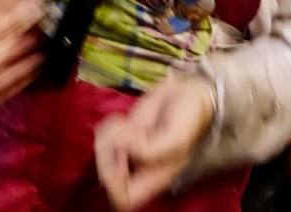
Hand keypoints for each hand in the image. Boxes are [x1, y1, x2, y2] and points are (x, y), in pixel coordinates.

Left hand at [94, 76, 216, 210]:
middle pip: (106, 178)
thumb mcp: (178, 137)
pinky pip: (100, 137)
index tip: (124, 157)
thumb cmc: (188, 117)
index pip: (124, 198)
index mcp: (156, 177)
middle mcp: (140, 168)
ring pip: (101, 156)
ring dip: (107, 136)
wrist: (189, 93)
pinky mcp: (124, 133)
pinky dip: (106, 125)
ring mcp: (129, 150)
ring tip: (124, 124)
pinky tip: (122, 119)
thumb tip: (121, 148)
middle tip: (124, 134)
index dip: (116, 182)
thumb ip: (152, 149)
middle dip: (108, 154)